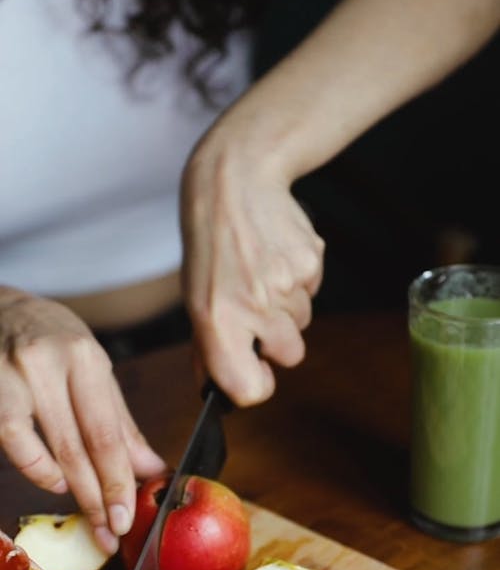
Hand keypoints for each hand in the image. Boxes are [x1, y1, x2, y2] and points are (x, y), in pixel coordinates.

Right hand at [0, 289, 165, 553]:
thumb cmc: (51, 340)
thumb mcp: (93, 370)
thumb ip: (119, 423)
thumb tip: (151, 470)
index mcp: (83, 357)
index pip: (107, 432)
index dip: (119, 480)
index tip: (129, 516)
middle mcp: (47, 365)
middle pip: (79, 447)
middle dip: (100, 497)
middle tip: (112, 533)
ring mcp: (12, 378)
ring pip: (48, 450)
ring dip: (74, 491)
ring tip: (91, 518)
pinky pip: (15, 443)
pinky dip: (38, 470)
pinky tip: (55, 482)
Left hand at [180, 122, 324, 405]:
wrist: (235, 181)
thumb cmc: (211, 245)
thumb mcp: (194, 296)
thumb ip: (207, 346)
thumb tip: (214, 388)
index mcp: (217, 320)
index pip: (249, 388)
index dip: (255, 386)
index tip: (254, 372)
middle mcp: (254, 306)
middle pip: (290, 357)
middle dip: (277, 340)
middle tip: (256, 308)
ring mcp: (287, 283)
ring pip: (302, 323)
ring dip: (287, 308)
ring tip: (263, 273)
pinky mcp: (312, 261)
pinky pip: (313, 292)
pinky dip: (299, 281)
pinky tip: (278, 258)